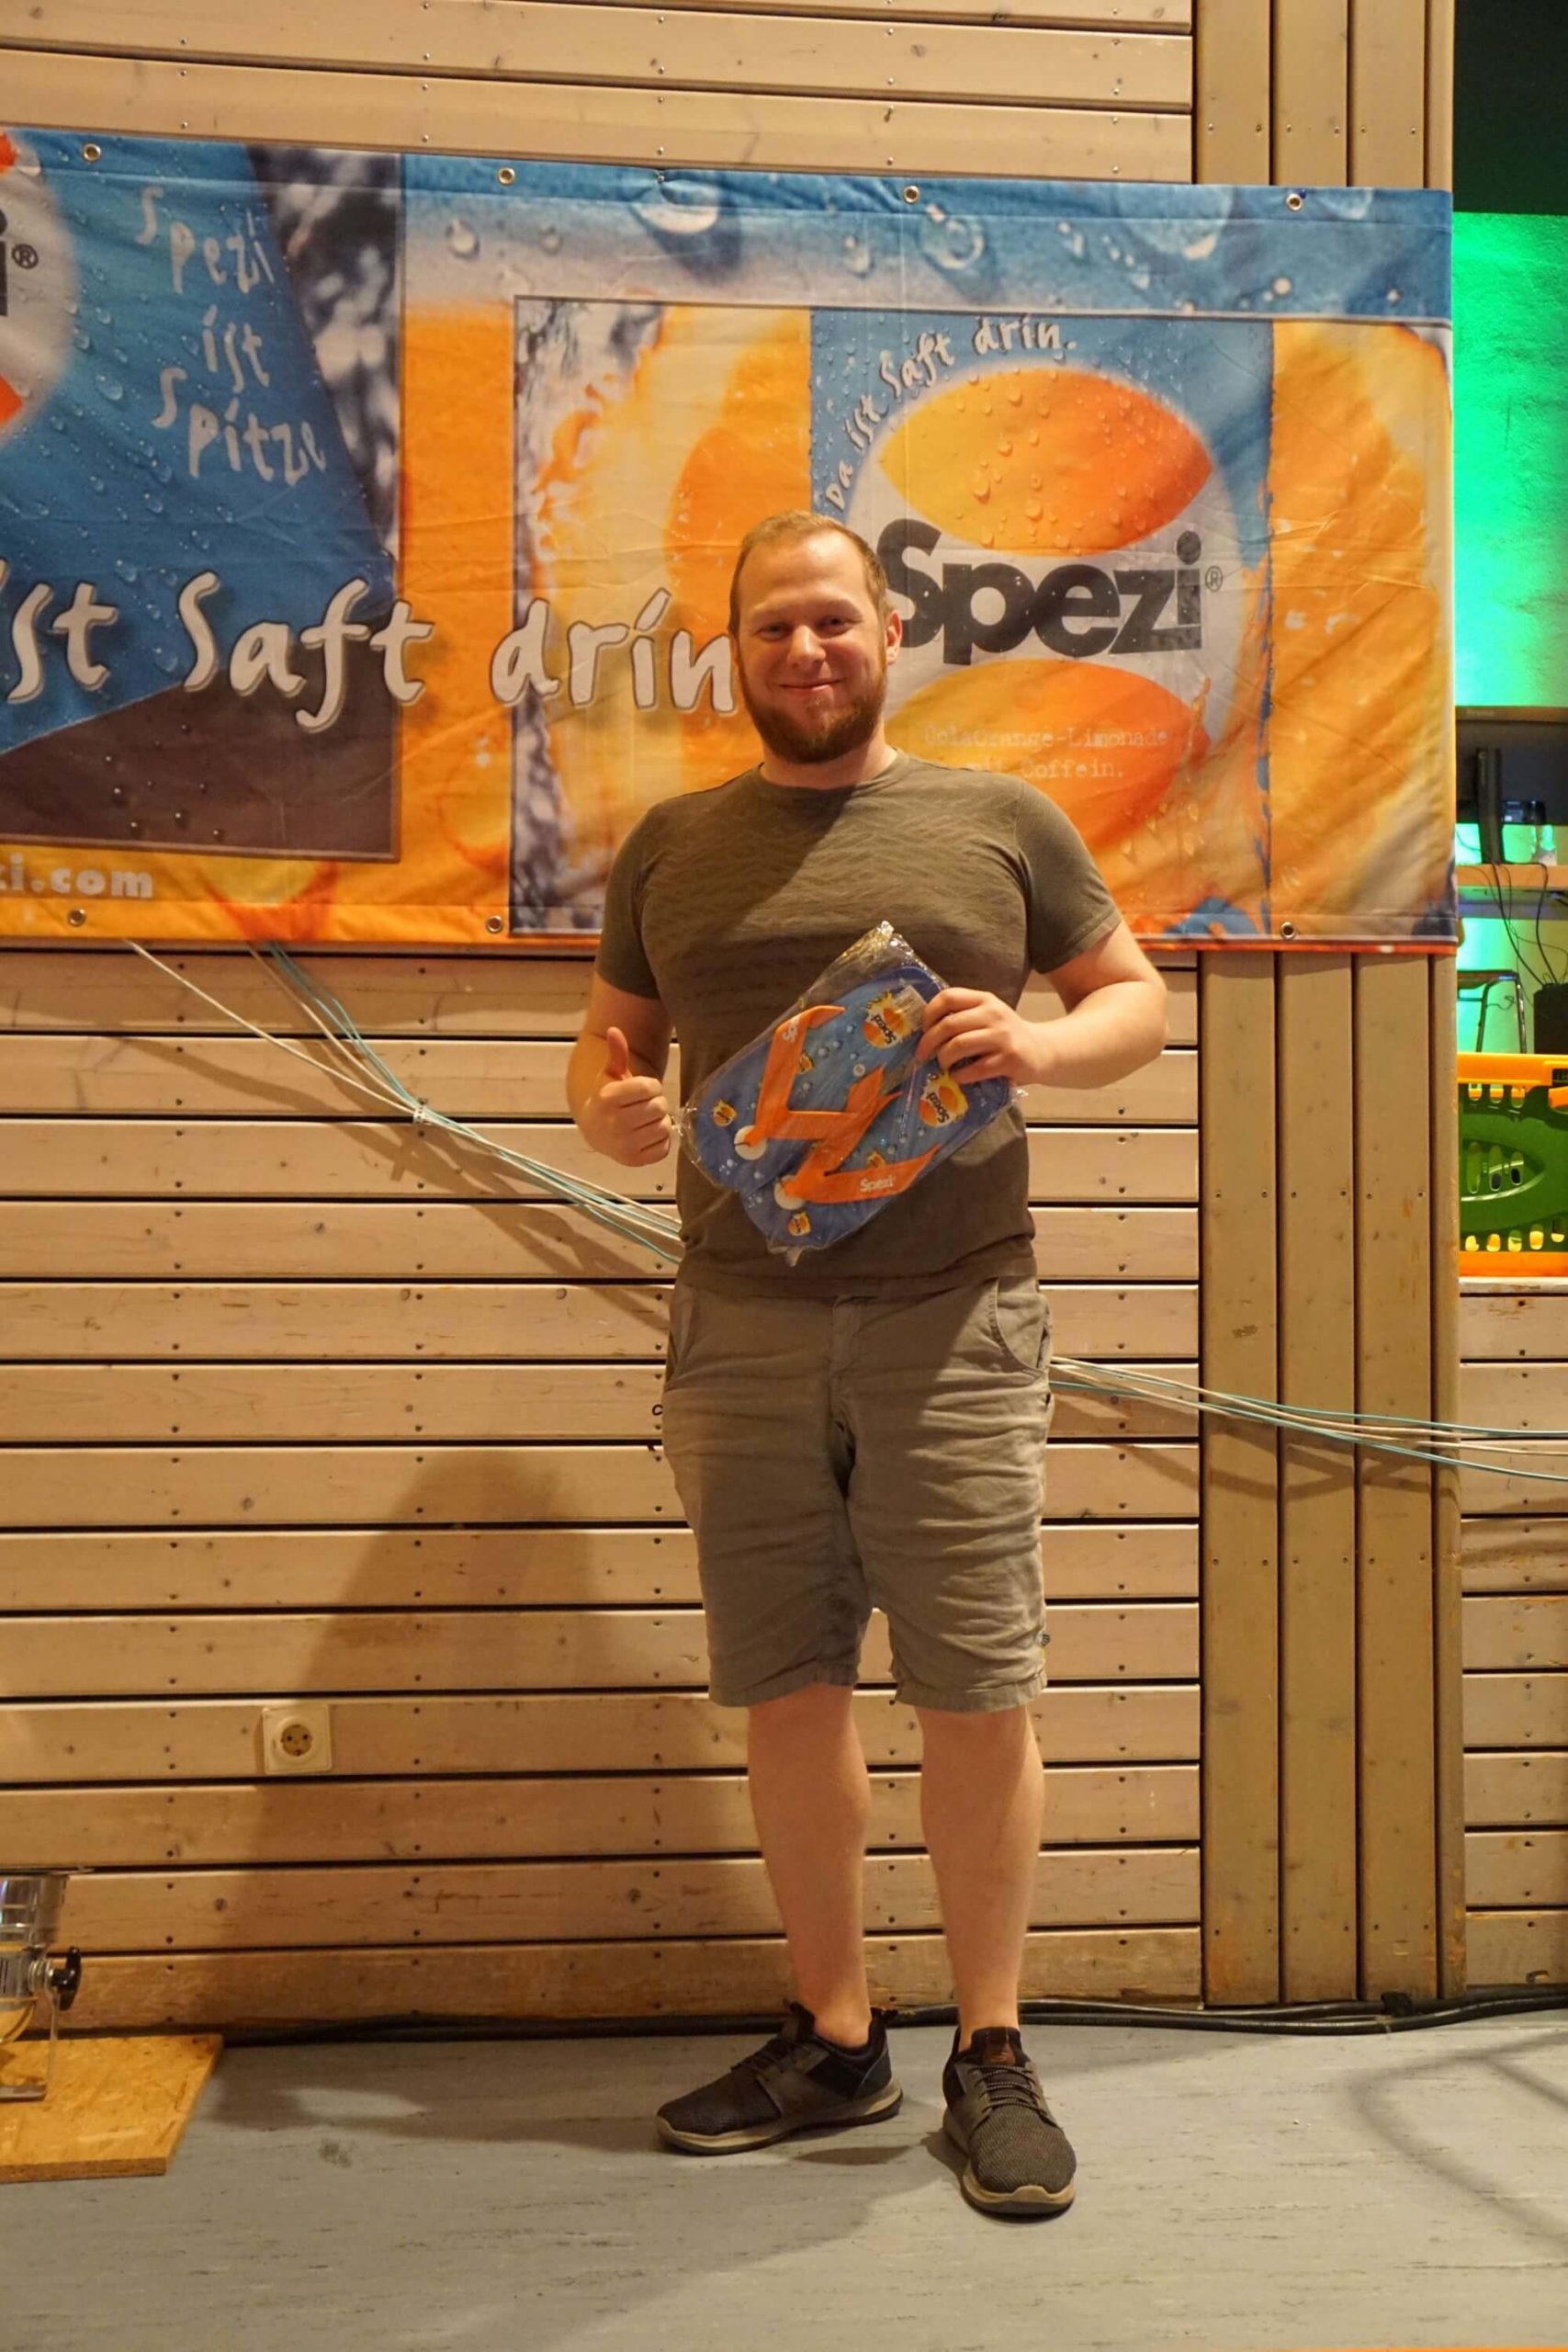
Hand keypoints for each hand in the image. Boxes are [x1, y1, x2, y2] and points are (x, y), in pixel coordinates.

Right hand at [581, 1027, 673, 1166]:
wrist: (594, 1132)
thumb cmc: (607, 1100)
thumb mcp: (610, 1075)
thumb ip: (617, 1054)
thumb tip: (614, 1029)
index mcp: (607, 1099)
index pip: (648, 1087)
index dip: (651, 1086)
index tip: (643, 1090)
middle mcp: (614, 1123)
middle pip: (660, 1107)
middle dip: (657, 1103)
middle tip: (645, 1106)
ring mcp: (624, 1145)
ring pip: (665, 1127)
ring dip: (660, 1121)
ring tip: (646, 1120)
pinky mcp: (634, 1161)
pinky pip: (664, 1147)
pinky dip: (660, 1140)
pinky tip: (646, 1135)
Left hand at [917, 988, 1054, 1086]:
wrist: (1043, 1051)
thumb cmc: (1007, 1036)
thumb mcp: (988, 1017)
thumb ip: (964, 1017)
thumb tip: (925, 1032)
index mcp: (985, 999)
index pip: (948, 997)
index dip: (929, 1013)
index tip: (923, 1028)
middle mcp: (993, 1014)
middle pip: (948, 1024)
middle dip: (928, 1042)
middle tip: (923, 1055)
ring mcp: (1002, 1037)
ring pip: (958, 1045)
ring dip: (943, 1059)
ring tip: (943, 1065)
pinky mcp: (1009, 1060)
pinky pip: (974, 1069)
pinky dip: (960, 1076)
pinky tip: (958, 1077)